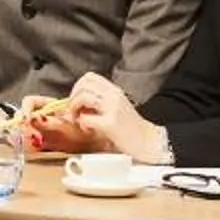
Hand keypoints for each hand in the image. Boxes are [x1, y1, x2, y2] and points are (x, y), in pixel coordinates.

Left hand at [36, 74, 150, 156]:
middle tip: (74, 112)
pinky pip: (85, 118)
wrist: (148, 142)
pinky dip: (82, 125)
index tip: (76, 101)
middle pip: (83, 85)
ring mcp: (113, 108)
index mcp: (115, 91)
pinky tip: (89, 130)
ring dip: (74, 109)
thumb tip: (72, 104)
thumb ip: (98, 103)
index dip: (77, 87)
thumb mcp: (115, 108)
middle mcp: (114, 96)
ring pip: (82, 97)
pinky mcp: (110, 123)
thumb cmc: (129, 128)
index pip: (89, 77)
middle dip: (72, 99)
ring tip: (79, 120)